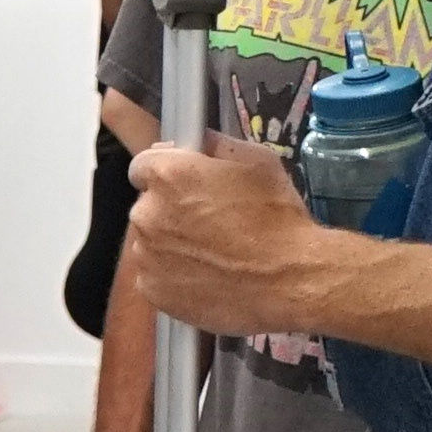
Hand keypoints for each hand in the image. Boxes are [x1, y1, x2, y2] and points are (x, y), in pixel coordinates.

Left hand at [121, 137, 328, 343]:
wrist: (289, 282)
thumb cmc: (278, 219)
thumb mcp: (258, 162)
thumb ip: (216, 145)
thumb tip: (197, 141)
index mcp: (168, 175)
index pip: (142, 166)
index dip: (165, 175)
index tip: (184, 186)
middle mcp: (147, 213)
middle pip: (147, 206)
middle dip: (170, 210)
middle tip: (209, 223)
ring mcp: (147, 255)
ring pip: (150, 242)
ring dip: (171, 244)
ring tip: (211, 254)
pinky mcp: (153, 290)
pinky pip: (154, 275)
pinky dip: (172, 275)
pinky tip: (206, 276)